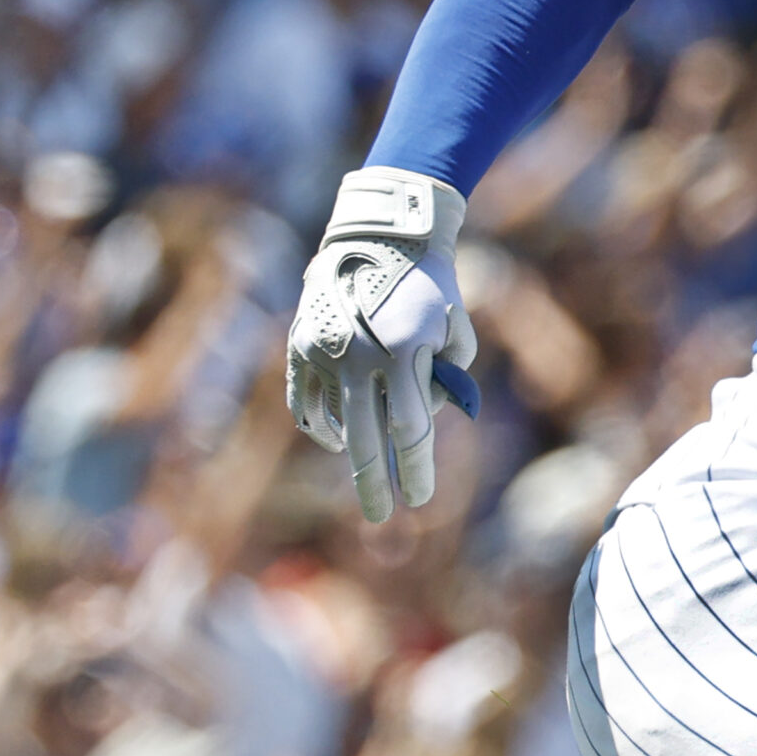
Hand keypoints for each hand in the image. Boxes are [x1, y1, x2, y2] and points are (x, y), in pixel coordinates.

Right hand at [286, 168, 480, 520]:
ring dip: (354, 450)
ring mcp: (326, 353)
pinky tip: (339, 439)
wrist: (380, 237)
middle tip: (384, 518)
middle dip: (378, 485)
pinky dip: (322, 427)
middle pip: (368, 440)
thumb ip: (448, 377)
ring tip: (370, 470)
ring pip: (336, 424)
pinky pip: (306, 405)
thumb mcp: (455, 328)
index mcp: (406, 352)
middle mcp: (362, 357)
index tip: (419, 498)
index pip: (412, 430)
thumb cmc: (432, 286)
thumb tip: (425, 423)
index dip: (416, 468)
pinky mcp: (301, 348)